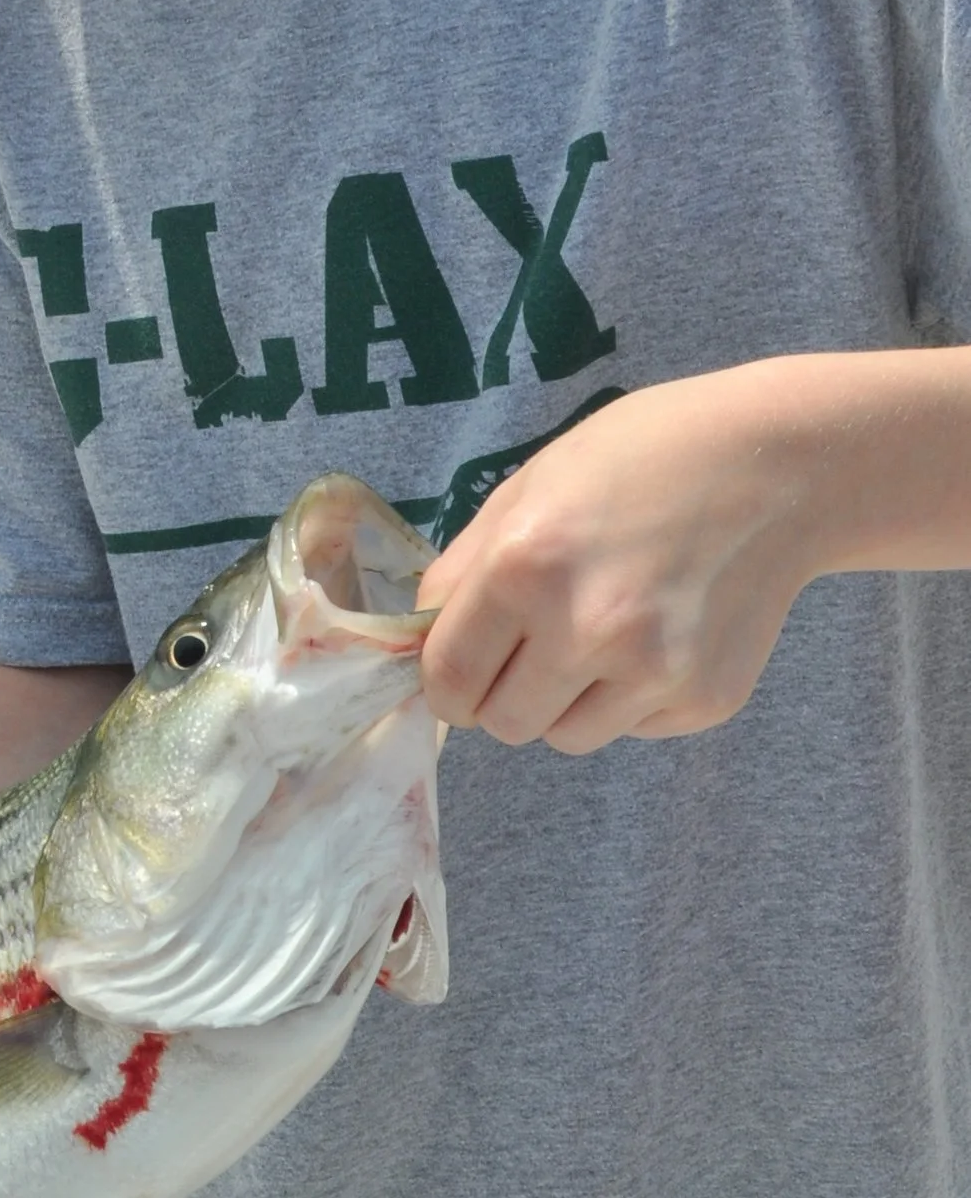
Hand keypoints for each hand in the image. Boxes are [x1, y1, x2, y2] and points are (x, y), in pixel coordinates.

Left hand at [418, 370, 817, 752]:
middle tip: (530, 648)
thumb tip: (423, 637)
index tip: (458, 672)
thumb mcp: (529, 487)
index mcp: (524, 569)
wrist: (775, 468)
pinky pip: (631, 729)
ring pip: (565, 738)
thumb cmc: (639, 459)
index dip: (444, 685)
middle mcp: (586, 630)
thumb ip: (465, 569)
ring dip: (564, 702)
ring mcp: (652, 674)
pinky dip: (628, 698)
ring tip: (601, 634)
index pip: (448, 681)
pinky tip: (657, 633)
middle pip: (503, 723)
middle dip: (501, 694)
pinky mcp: (704, 700)